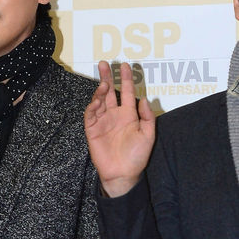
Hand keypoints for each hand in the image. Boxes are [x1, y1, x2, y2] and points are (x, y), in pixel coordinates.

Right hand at [84, 61, 155, 196]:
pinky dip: (92, 106)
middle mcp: (115, 115)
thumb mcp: (148, 135)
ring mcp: (103, 122)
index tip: (125, 65)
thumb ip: (147, 117)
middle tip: (104, 64)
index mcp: (129, 114)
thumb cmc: (137, 157)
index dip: (126, 78)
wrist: (123, 174)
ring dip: (100, 90)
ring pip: (99, 100)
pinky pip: (90, 114)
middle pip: (110, 91)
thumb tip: (144, 98)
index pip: (126, 92)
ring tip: (103, 83)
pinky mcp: (92, 130)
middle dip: (107, 77)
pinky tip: (97, 100)